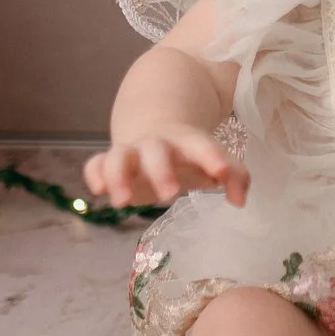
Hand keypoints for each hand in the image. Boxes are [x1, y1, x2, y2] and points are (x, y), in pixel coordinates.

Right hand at [84, 122, 249, 209]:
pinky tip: (99, 191)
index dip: (211, 156)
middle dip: (161, 170)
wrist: (154, 133)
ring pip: (119, 156)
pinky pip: (95, 164)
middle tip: (169, 195)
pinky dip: (94, 174)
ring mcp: (131, 153)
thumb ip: (233, 176)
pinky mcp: (109, 163)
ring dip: (119, 175)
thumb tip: (240, 200)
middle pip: (155, 151)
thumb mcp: (212, 163)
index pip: (200, 145)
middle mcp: (157, 145)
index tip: (220, 172)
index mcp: (187, 142)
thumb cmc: (188, 157)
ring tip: (123, 202)